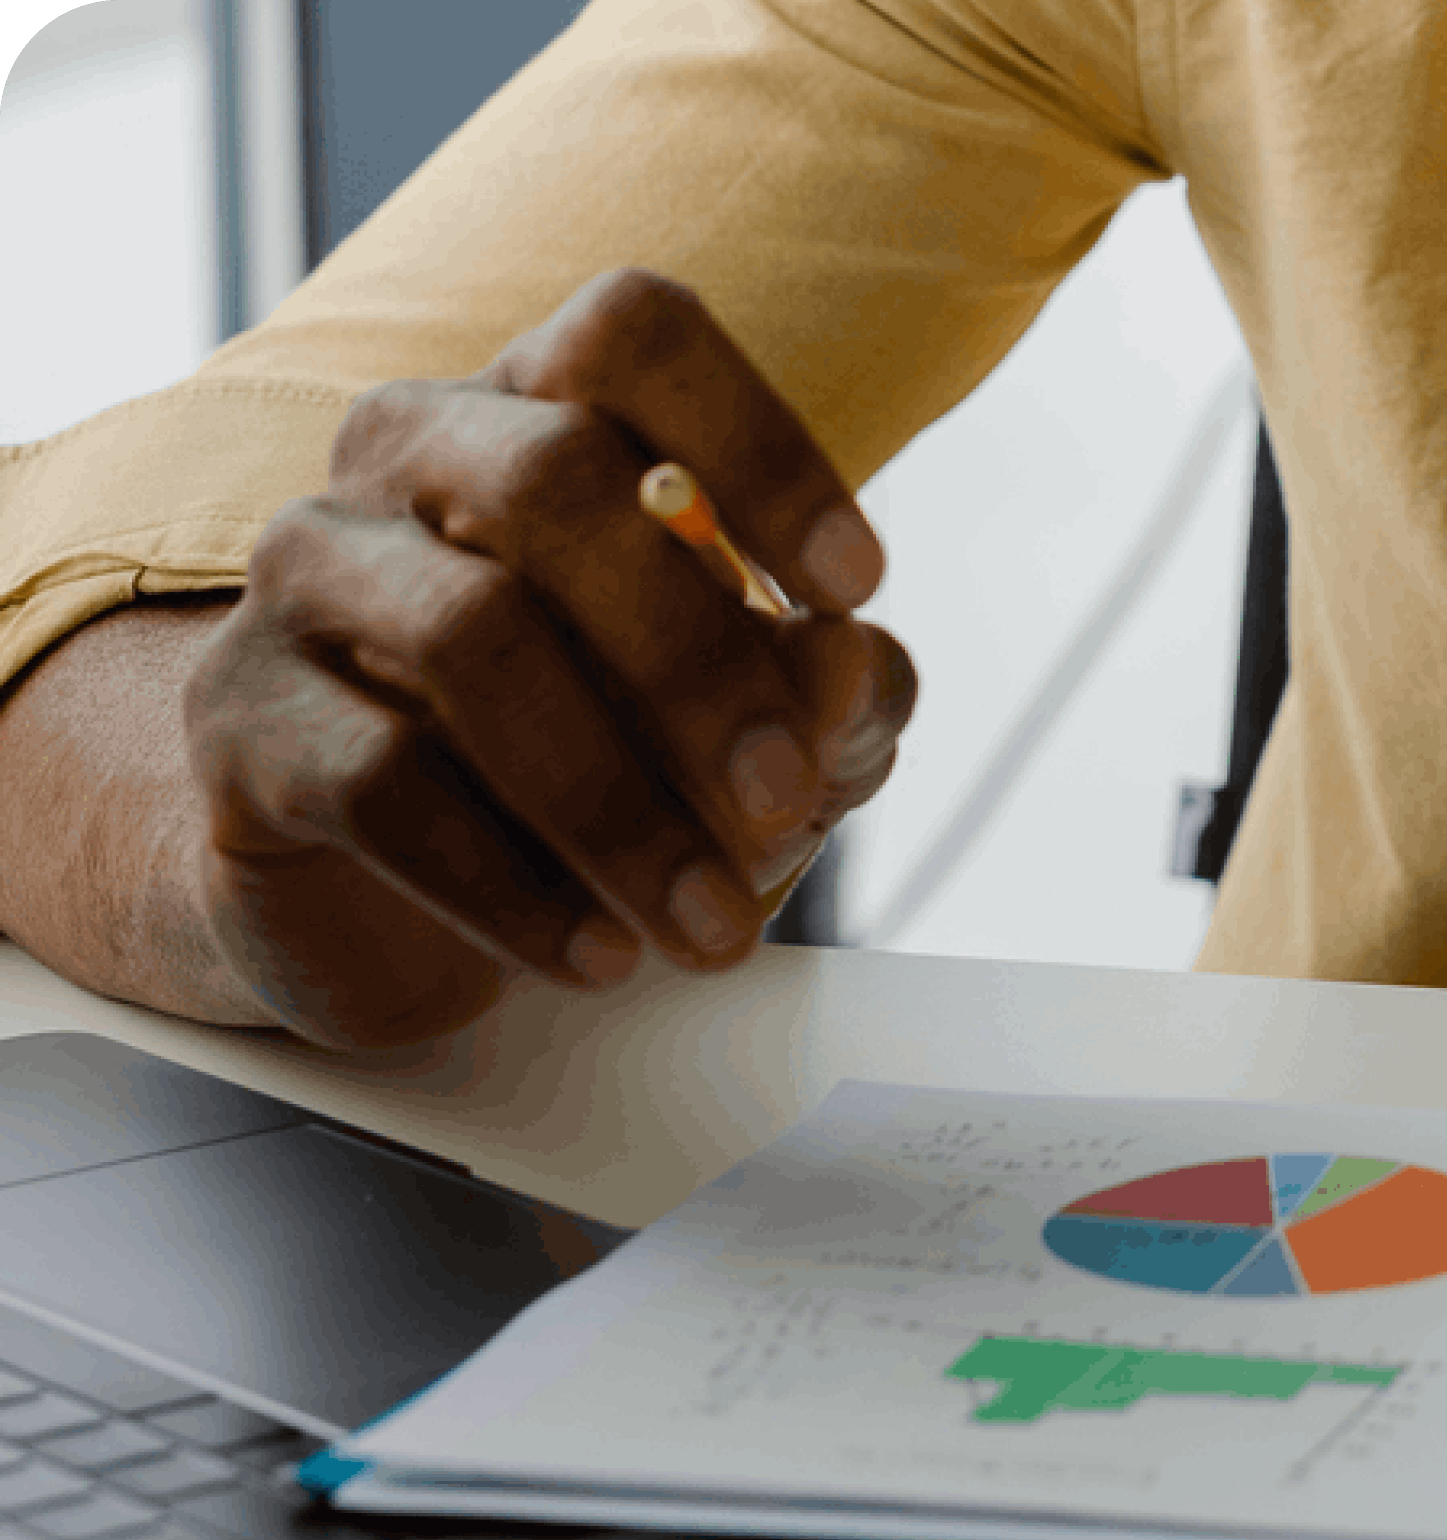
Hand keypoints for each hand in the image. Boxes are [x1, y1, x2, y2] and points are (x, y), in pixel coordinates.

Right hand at [182, 269, 915, 1048]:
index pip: (630, 331)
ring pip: (473, 639)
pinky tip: (597, 952)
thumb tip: (854, 668)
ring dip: (622, 804)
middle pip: (557, 477)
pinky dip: (518, 887)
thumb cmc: (604, 759)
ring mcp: (307, 574)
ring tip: (712, 921)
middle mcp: (407, 453)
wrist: (391, 895)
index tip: (856, 588)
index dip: (759, 440)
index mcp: (544, 410)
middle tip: (788, 799)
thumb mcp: (756, 732)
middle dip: (700, 658)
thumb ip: (832, 698)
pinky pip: (386, 786)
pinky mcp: (241, 719)